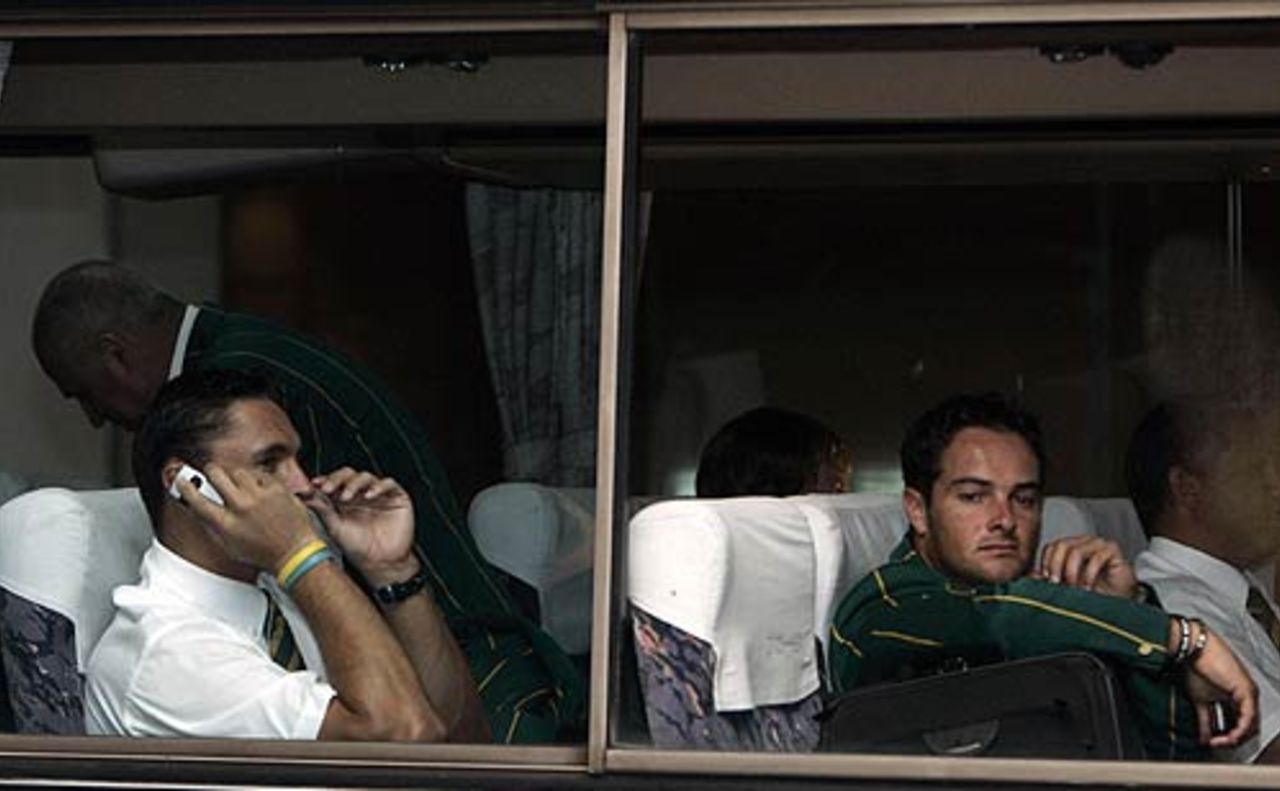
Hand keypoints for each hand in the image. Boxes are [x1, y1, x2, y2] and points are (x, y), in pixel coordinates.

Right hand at [175, 463, 316, 572]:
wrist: (294, 552)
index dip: (185, 488)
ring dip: (236, 477)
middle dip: (211, 471)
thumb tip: (199, 510)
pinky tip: (260, 490)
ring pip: (238, 471)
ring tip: (241, 486)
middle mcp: (241, 507)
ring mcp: (260, 496)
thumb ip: (212, 527)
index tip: (182, 480)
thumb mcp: (230, 546)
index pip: (197, 500)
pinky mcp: (276, 489)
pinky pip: (260, 474)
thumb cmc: (264, 553)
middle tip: (212, 473)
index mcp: (226, 524)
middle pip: (216, 474)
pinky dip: (258, 480)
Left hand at [305, 467, 415, 582]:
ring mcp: (379, 494)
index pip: (334, 482)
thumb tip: (306, 496)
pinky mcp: (396, 497)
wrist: (381, 562)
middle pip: (348, 475)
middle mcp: (360, 494)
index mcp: (344, 500)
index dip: (325, 480)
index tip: (315, 485)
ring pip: (366, 476)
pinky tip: (370, 495)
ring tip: (347, 496)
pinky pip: (389, 483)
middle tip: (328, 488)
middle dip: (337, 479)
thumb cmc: (358, 548)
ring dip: (354, 483)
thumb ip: (323, 510)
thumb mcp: (335, 528)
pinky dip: (379, 486)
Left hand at [1034, 536, 1136, 598]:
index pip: (1051, 547)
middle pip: (1061, 545)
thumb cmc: (1094, 592)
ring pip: (1076, 551)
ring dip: (1072, 573)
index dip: (1047, 563)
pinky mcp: (1112, 549)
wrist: (1119, 601)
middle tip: (1058, 584)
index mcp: (1069, 548)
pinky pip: (1097, 557)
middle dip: (1057, 567)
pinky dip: (1089, 575)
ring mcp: (1097, 544)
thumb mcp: (1067, 587)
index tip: (1047, 580)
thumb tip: (1032, 576)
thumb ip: (1050, 579)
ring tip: (1075, 588)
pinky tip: (1088, 587)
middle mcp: (1082, 542)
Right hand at [1178, 621, 1258, 747]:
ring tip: (1219, 742)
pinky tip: (1228, 736)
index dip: (1226, 737)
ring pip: (1251, 725)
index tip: (1211, 743)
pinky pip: (1249, 717)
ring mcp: (1249, 693)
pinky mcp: (1248, 691)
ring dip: (1235, 738)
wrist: (1193, 648)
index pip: (1238, 724)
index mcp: (1236, 697)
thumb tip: (1204, 738)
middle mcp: (1246, 696)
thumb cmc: (1195, 668)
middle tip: (1217, 745)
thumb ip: (1205, 720)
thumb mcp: (1200, 700)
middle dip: (1232, 740)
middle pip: (1248, 727)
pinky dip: (1239, 730)